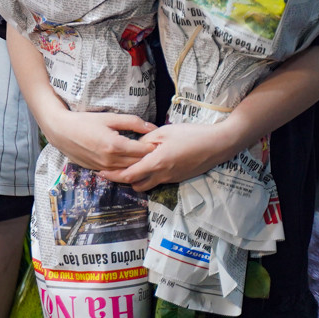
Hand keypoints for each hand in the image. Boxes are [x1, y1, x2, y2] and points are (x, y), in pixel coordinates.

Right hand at [42, 110, 157, 172]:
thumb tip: (152, 127)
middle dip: (148, 158)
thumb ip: (132, 122)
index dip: (153, 147)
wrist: (61, 131)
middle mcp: (110, 160)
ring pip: (128, 171)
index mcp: (115, 145)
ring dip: (137, 165)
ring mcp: (103, 167)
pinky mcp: (97, 170)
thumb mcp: (109, 118)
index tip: (158, 142)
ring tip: (142, 157)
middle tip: (154, 150)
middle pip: (138, 163)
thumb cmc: (84, 121)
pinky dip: (124, 168)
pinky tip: (127, 162)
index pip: (143, 151)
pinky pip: (116, 173)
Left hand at [101, 122, 237, 190]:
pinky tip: (147, 165)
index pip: (129, 175)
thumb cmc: (190, 135)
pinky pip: (158, 181)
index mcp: (156, 163)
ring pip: (147, 185)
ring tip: (128, 167)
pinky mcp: (178, 178)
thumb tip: (132, 147)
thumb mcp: (164, 132)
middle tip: (112, 169)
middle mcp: (162, 175)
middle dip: (122, 180)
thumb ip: (145, 141)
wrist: (217, 145)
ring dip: (136, 179)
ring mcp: (171, 178)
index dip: (113, 176)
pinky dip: (148, 177)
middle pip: (136, 184)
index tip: (101, 172)